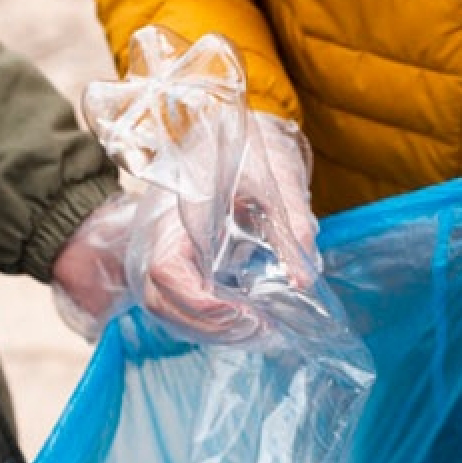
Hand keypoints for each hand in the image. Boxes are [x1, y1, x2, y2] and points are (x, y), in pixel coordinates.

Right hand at [52, 112, 319, 343]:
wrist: (228, 130)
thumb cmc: (249, 147)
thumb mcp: (275, 174)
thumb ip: (291, 221)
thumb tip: (303, 279)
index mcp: (177, 210)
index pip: (167, 271)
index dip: (201, 305)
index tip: (246, 314)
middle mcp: (158, 236)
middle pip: (162, 301)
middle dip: (213, 327)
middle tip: (263, 327)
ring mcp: (160, 252)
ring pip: (168, 311)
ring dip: (214, 332)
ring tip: (261, 330)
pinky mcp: (176, 265)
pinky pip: (179, 308)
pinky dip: (212, 325)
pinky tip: (247, 324)